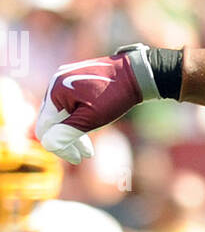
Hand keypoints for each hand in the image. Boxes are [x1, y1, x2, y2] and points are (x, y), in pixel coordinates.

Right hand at [37, 48, 156, 164]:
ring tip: (88, 150)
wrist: (133, 73)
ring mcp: (64, 80)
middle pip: (51, 121)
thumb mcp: (91, 118)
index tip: (77, 159)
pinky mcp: (73, 80)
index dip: (58, 146)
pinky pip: (68, 104)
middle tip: (84, 156)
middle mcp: (55, 83)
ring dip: (72, 132)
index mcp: (55, 92)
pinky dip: (76, 120)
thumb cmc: (113, 96)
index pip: (45, 127)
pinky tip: (88, 129)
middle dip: (66, 140)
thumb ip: (68, 131)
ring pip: (60, 113)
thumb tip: (47, 145)